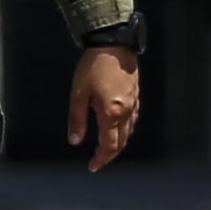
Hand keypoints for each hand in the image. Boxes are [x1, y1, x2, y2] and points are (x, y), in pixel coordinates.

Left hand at [67, 45, 142, 171]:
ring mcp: (134, 103)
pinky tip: (119, 126)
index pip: (109, 146)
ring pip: (129, 131)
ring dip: (119, 143)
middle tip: (99, 159)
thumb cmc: (93, 67)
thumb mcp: (78, 93)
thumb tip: (74, 141)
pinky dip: (126, 129)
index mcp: (111, 114)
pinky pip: (133, 119)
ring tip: (106, 145)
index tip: (92, 166)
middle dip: (110, 154)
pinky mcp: (136, 94)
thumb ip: (77, 119)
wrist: (114, 43)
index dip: (101, 159)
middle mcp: (126, 112)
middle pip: (122, 142)